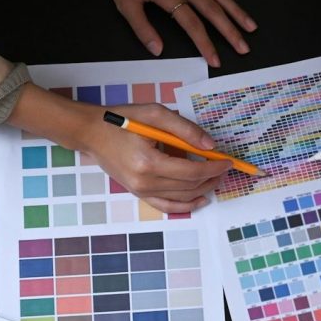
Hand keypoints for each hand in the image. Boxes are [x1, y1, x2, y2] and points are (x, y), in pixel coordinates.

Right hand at [8, 84, 231, 212]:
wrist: (92, 133)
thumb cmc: (122, 120)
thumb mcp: (155, 114)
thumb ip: (185, 129)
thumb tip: (211, 146)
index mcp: (148, 162)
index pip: (191, 171)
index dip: (213, 167)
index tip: (228, 161)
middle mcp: (145, 182)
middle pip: (189, 186)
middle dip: (212, 177)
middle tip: (225, 168)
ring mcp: (141, 191)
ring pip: (182, 198)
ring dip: (204, 189)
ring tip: (217, 178)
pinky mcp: (139, 194)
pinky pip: (167, 206)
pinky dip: (187, 205)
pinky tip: (201, 199)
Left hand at [100, 0, 256, 66]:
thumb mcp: (125, 2)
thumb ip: (142, 28)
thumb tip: (157, 50)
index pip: (192, 25)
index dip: (205, 44)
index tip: (216, 61)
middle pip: (213, 11)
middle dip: (230, 31)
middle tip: (243, 48)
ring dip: (237, 11)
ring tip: (251, 27)